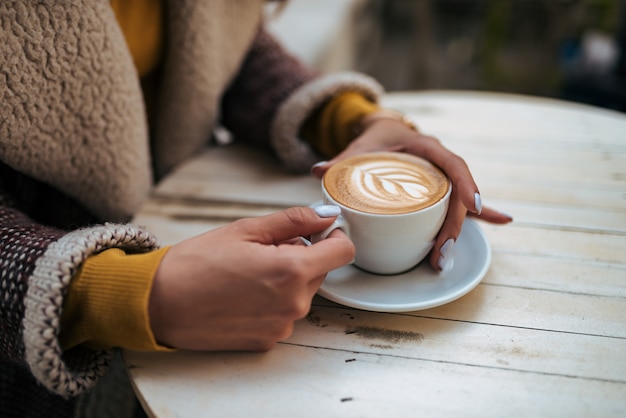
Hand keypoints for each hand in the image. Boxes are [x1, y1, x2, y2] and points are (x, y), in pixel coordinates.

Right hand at [149, 207, 353, 350]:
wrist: (158, 303)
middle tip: (263, 250)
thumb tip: (326, 215)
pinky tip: (241, 295)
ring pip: (302, 293)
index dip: (333, 236)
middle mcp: (294, 304)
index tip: (315, 231)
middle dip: (302, 256)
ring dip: (286, 279)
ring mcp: (281, 327)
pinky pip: (284, 314)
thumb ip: (293, 221)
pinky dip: (273, 301)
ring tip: (247, 273)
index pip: (343, 252)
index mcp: (292, 271)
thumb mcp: (246, 230)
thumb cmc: (197, 262)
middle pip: (320, 271)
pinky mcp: (267, 341)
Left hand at [311, 114, 511, 271]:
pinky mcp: (442, 190)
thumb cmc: (375, 138)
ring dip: (459, 231)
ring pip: (461, 205)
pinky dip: (482, 214)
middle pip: (458, 194)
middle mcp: (440, 164)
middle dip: (454, 225)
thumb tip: (319, 171)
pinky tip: (503, 222)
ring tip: (445, 259)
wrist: (384, 131)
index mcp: (426, 147)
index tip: (472, 206)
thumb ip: (340, 159)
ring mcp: (443, 179)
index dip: (465, 184)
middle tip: (441, 251)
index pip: (452, 164)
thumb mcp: (359, 146)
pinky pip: (465, 203)